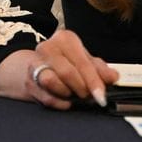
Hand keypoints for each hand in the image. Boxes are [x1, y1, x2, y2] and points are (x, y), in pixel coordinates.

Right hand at [0, 29, 118, 109]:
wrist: (38, 66)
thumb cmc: (67, 61)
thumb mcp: (86, 60)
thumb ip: (101, 69)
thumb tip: (113, 77)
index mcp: (65, 39)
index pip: (83, 62)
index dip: (94, 81)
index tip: (101, 96)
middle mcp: (47, 48)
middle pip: (67, 72)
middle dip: (81, 88)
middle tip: (89, 96)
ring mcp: (34, 64)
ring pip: (50, 81)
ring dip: (67, 93)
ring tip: (75, 94)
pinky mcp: (28, 82)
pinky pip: (44, 96)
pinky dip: (59, 102)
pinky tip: (66, 102)